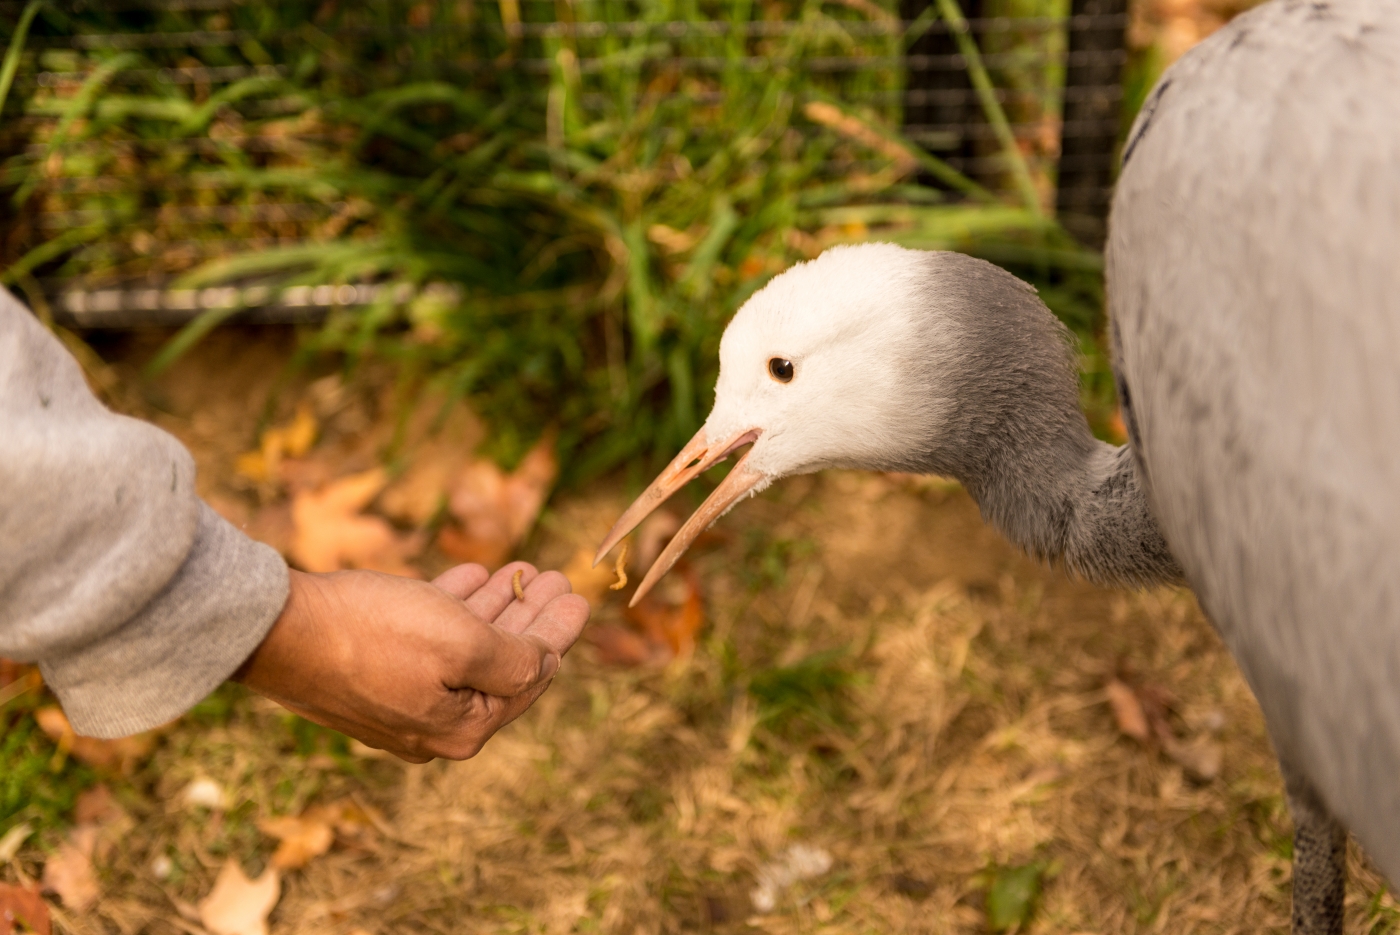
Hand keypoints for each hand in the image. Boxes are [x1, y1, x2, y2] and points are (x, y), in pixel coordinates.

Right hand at [234, 561, 588, 761]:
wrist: (275, 631)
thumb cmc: (373, 633)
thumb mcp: (462, 644)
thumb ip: (514, 660)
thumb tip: (546, 665)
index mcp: (462, 728)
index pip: (529, 678)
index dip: (558, 632)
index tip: (579, 595)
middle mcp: (431, 725)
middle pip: (498, 665)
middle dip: (530, 617)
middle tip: (554, 578)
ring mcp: (397, 702)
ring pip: (461, 649)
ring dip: (493, 607)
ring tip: (517, 569)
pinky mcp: (367, 675)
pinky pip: (423, 641)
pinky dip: (450, 607)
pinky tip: (470, 576)